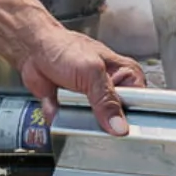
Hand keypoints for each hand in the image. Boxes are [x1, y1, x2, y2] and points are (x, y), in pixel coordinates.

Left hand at [20, 25, 144, 135]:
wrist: (33, 49)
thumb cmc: (62, 48)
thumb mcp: (91, 72)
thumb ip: (107, 100)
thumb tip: (120, 126)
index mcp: (126, 75)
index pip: (141, 104)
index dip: (131, 118)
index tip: (119, 126)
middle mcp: (114, 88)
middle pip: (119, 120)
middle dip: (101, 121)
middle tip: (88, 107)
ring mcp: (94, 99)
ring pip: (95, 126)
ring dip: (78, 119)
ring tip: (70, 101)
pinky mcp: (76, 107)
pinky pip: (74, 124)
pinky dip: (63, 118)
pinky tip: (58, 103)